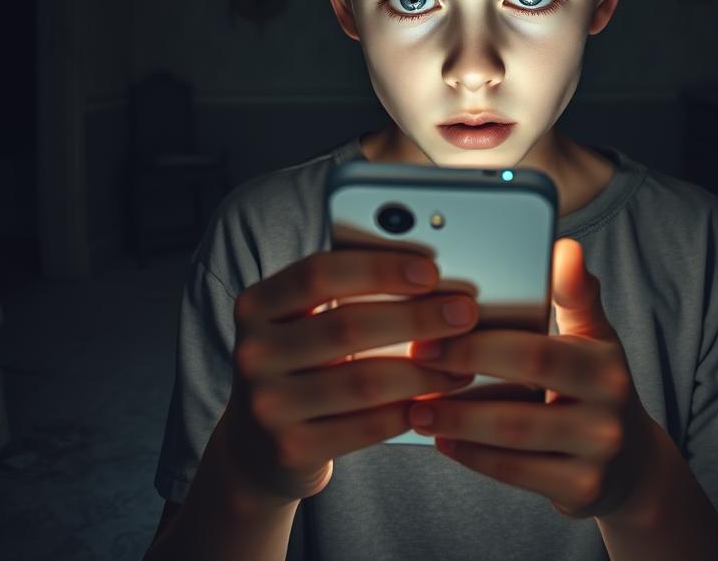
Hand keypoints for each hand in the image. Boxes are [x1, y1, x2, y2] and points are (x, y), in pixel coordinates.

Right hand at [221, 249, 479, 504]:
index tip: (431, 270)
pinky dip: (409, 409)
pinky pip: (367, 426)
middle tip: (464, 313)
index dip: (379, 268)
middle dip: (417, 317)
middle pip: (347, 325)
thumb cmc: (301, 364)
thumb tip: (427, 270)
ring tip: (463, 362)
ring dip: (425, 370)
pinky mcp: (291, 450)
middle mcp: (252, 353)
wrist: (258, 447)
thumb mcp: (303, 321)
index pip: (319, 273)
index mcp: (256, 305)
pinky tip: (437, 399)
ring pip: (364, 379)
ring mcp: (267, 405)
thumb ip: (346, 290)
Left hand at [406, 237, 658, 520]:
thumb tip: (565, 247)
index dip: (480, 342)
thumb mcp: (594, 336)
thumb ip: (575, 293)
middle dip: (460, 376)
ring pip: (512, 436)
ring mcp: (596, 455)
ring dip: (457, 421)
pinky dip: (472, 456)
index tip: (433, 329)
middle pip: (521, 390)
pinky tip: (442, 439)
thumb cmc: (594, 384)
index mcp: (603, 362)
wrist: (632, 464)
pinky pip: (515, 473)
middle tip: (415, 362)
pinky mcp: (581, 491)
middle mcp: (607, 409)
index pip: (534, 348)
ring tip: (415, 407)